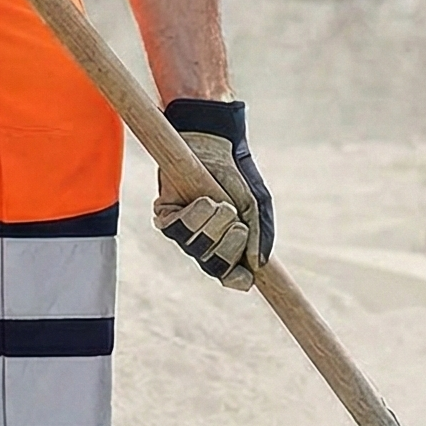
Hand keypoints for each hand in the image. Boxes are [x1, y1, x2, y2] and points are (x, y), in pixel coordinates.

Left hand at [154, 98, 273, 289]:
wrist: (215, 146)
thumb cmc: (236, 176)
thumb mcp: (256, 204)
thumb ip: (261, 234)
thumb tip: (258, 265)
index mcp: (226, 246)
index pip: (230, 277)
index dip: (236, 280)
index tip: (246, 277)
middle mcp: (202, 245)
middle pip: (215, 265)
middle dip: (231, 242)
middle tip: (235, 217)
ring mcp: (182, 233)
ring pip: (198, 248)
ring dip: (215, 223)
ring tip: (219, 202)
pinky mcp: (164, 216)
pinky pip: (178, 229)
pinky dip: (196, 213)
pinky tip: (204, 199)